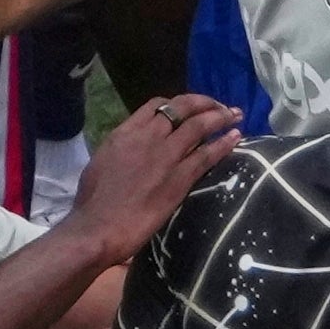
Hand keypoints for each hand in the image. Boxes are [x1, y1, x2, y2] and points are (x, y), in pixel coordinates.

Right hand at [64, 95, 242, 264]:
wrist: (99, 226)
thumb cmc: (93, 202)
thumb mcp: (102, 162)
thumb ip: (121, 149)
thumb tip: (131, 149)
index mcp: (125, 133)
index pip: (156, 105)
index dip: (178, 103)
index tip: (189, 108)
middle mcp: (148, 137)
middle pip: (183, 108)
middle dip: (205, 103)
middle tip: (220, 106)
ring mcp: (166, 156)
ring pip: (199, 126)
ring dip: (221, 117)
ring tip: (236, 115)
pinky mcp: (180, 178)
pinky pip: (207, 155)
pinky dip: (224, 144)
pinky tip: (235, 138)